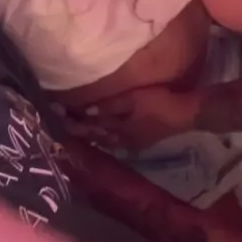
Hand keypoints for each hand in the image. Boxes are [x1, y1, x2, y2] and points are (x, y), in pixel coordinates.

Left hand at [68, 86, 191, 151]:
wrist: (185, 114)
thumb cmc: (158, 102)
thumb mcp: (132, 100)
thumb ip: (109, 106)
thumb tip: (84, 110)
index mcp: (117, 130)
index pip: (89, 128)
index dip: (73, 124)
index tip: (56, 118)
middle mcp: (121, 139)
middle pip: (94, 136)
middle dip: (78, 131)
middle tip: (60, 125)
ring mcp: (131, 141)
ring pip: (104, 140)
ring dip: (90, 135)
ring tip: (75, 130)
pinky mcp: (140, 139)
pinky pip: (114, 140)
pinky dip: (103, 137)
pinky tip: (100, 134)